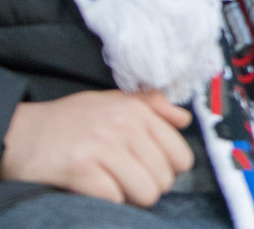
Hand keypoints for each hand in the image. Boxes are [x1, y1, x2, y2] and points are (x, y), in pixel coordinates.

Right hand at [0, 90, 193, 206]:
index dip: (168, 171)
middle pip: (164, 179)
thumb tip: (184, 119)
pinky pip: (115, 199)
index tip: (151, 171)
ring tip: (114, 187)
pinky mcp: (81, 168)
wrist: (20, 132)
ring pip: (145, 192)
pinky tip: (94, 190)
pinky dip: (108, 202)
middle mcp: (125, 126)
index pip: (181, 156)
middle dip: (149, 187)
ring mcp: (103, 147)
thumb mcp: (113, 100)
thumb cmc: (70, 119)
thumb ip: (152, 105)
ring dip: (131, 198)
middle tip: (127, 182)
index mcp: (138, 111)